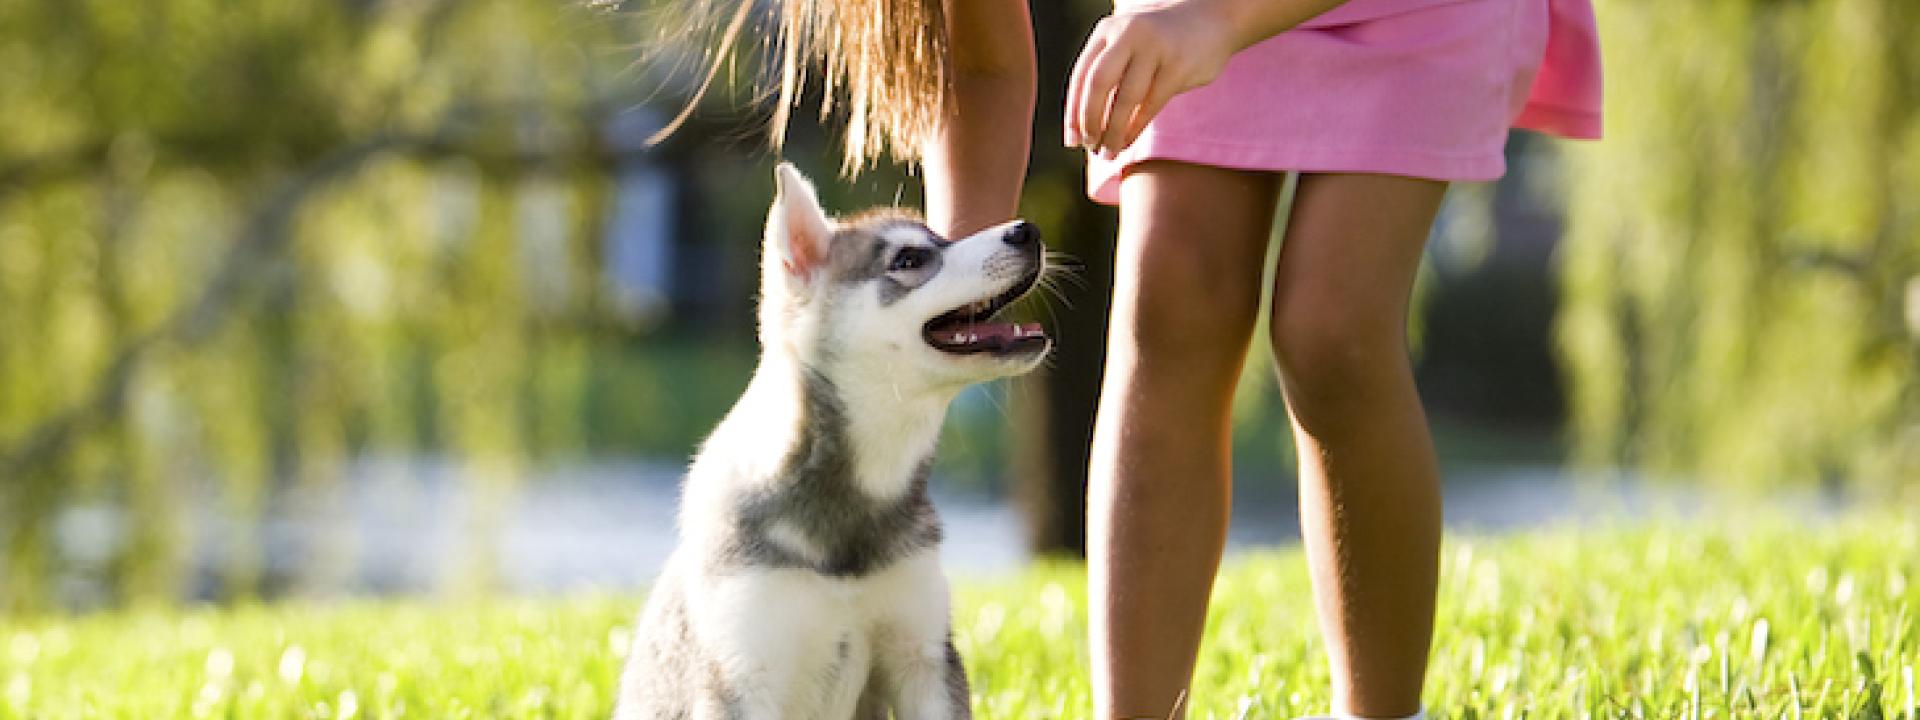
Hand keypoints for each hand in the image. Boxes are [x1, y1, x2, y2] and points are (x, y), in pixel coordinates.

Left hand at [1064, 1, 1239, 157]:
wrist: (1211, 19)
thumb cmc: (1161, 44)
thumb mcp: (1127, 48)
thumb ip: (1107, 75)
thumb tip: (1081, 127)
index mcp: (1107, 31)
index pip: (1080, 76)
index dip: (1073, 112)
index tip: (1071, 140)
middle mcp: (1128, 33)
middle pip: (1097, 83)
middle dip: (1089, 121)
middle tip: (1089, 146)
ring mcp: (1154, 47)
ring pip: (1125, 98)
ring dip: (1113, 131)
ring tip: (1108, 152)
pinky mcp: (1178, 65)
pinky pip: (1150, 105)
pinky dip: (1135, 128)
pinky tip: (1127, 142)